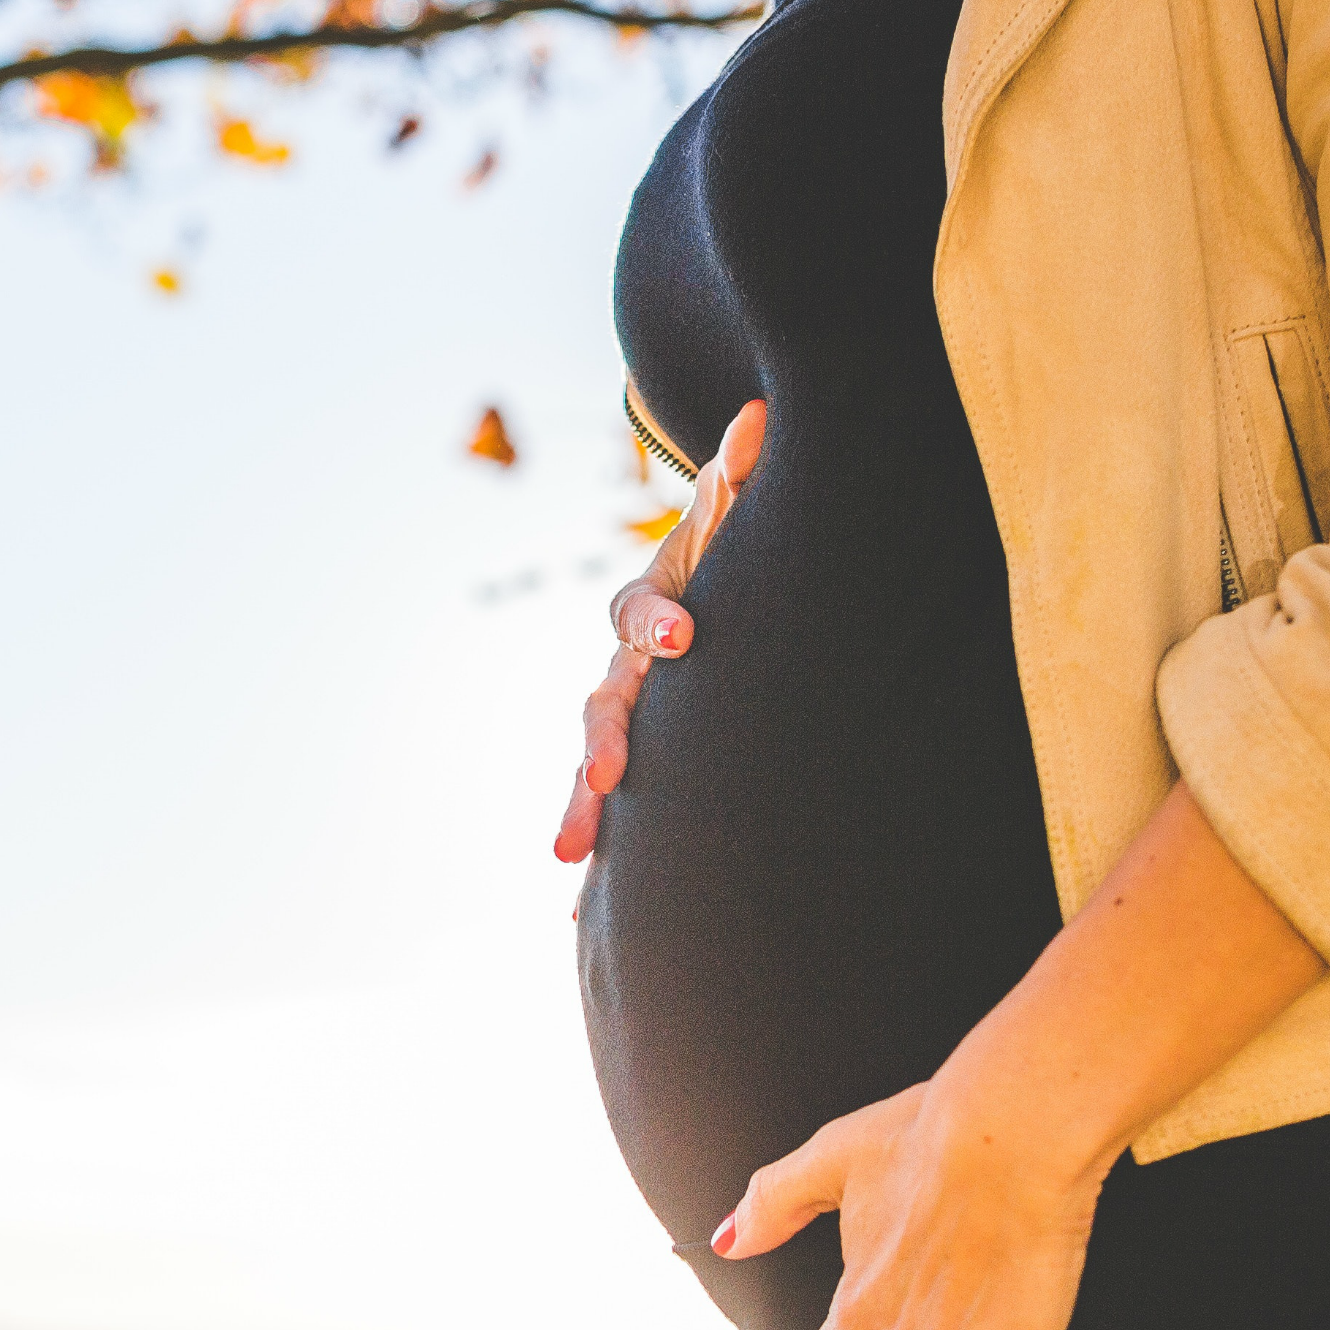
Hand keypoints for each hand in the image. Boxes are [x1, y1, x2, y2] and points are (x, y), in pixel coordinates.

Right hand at [552, 398, 765, 863]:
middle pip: (602, 703)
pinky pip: (613, 816)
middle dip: (601, 743)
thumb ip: (743, 481)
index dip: (660, 621)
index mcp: (653, 607)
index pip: (644, 609)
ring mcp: (623, 721)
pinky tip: (577, 916)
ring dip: (581, 810)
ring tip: (569, 859)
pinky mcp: (635, 770)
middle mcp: (625, 669)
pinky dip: (601, 862)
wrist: (707, 607)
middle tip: (605, 777)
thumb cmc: (733, 565)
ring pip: (593, 766)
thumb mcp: (738, 522)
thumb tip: (760, 413)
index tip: (687, 637)